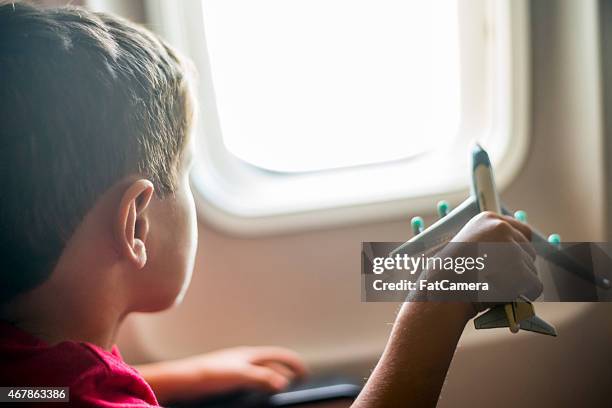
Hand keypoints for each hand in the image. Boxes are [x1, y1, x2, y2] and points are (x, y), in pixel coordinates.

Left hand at [139, 346, 307, 403]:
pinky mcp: (225, 382)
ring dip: (271, 382)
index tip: (304, 374)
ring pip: (259, 376)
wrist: (181, 381)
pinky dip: (258, 390)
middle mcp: (242, 360)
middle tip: (296, 384)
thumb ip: (262, 378)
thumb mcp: (239, 375)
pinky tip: (256, 399)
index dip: (292, 363)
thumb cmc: (208, 374)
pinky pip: (248, 385)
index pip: (277, 355)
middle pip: (270, 365)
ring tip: (279, 393)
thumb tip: (282, 383)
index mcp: (248, 355)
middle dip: (284, 373)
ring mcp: (234, 371)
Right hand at [449, 211, 542, 315]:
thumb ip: (492, 241)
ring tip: (491, 284)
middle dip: (517, 267)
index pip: (523, 230)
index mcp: (488, 220)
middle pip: (529, 251)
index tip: (508, 261)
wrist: (443, 289)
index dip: (517, 249)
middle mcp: (502, 228)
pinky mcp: (520, 271)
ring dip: (517, 282)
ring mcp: (512, 249)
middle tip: (493, 276)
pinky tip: (502, 293)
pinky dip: (523, 295)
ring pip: (531, 270)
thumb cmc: (451, 272)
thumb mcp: (469, 245)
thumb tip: (517, 249)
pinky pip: (535, 287)